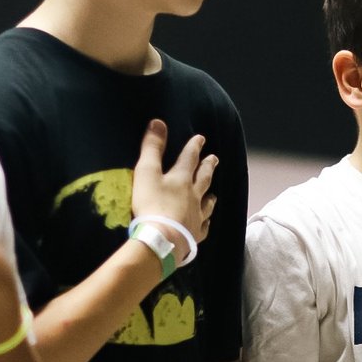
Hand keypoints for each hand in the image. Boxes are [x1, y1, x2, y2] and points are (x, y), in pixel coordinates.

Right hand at [131, 119, 217, 249]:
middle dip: (208, 167)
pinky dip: (206, 222)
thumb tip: (158, 122)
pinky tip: (207, 222)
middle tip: (215, 159)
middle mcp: (194, 195)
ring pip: (207, 203)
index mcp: (181, 179)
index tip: (201, 138)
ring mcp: (196, 216)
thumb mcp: (147, 172)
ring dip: (210, 196)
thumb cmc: (152, 204)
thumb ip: (152, 148)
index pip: (190, 158)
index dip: (194, 147)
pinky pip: (203, 227)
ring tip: (214, 194)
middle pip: (204, 178)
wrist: (162, 239)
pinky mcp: (195, 234)